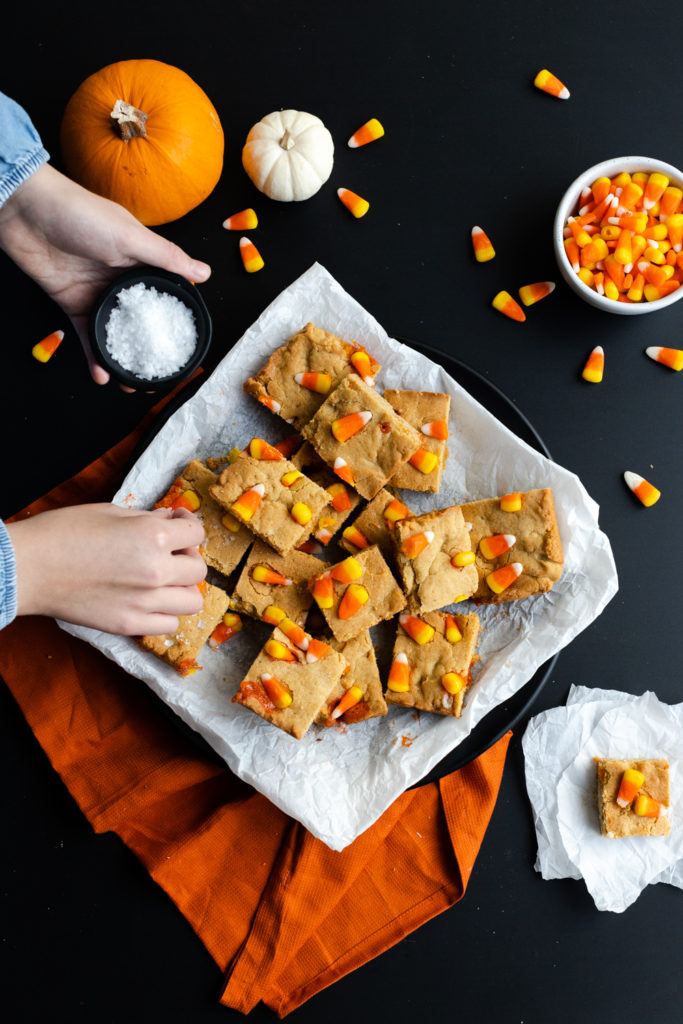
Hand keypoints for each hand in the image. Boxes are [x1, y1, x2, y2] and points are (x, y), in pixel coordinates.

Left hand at [0, 164, 210, 385]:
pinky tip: (101, 375)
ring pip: (115, 332)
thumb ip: (168, 258)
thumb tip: (204, 273)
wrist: (26, 212)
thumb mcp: (131, 236)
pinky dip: (93, 356)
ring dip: (122, 357)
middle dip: (149, 346)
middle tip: (159, 373)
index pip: (166, 292)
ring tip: (130, 383)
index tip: (184, 343)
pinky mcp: (73, 303)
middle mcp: (121, 278)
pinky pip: (87, 335)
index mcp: (141, 259)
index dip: (175, 318)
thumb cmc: (80, 213)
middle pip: (141, 319)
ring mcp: (97, 293)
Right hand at [6, 503, 206, 635]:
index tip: (178, 523)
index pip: (197, 533)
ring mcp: (144, 602)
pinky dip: (165, 613)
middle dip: (188, 557)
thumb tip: (170, 520)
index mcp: (153, 536)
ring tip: (164, 580)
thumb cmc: (62, 533)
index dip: (188, 525)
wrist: (28, 568)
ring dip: (182, 589)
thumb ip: (147, 519)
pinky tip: (149, 600)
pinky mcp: (129, 625)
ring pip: (192, 602)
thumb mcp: (110, 512)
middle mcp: (156, 571)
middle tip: (171, 552)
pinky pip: (169, 624)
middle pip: (199, 570)